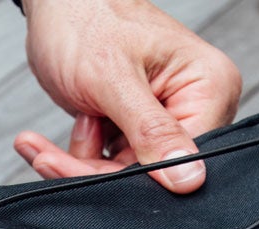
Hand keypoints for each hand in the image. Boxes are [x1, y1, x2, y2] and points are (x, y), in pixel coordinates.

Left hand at [14, 0, 241, 192]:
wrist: (56, 3)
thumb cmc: (85, 20)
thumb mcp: (113, 78)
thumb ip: (150, 131)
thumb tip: (189, 180)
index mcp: (210, 85)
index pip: (187, 158)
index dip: (136, 175)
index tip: (82, 172)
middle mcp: (198, 103)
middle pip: (153, 171)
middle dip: (96, 168)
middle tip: (49, 158)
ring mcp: (168, 117)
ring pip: (127, 172)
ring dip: (82, 161)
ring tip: (57, 133)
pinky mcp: (140, 126)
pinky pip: (113, 161)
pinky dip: (81, 155)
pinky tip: (57, 137)